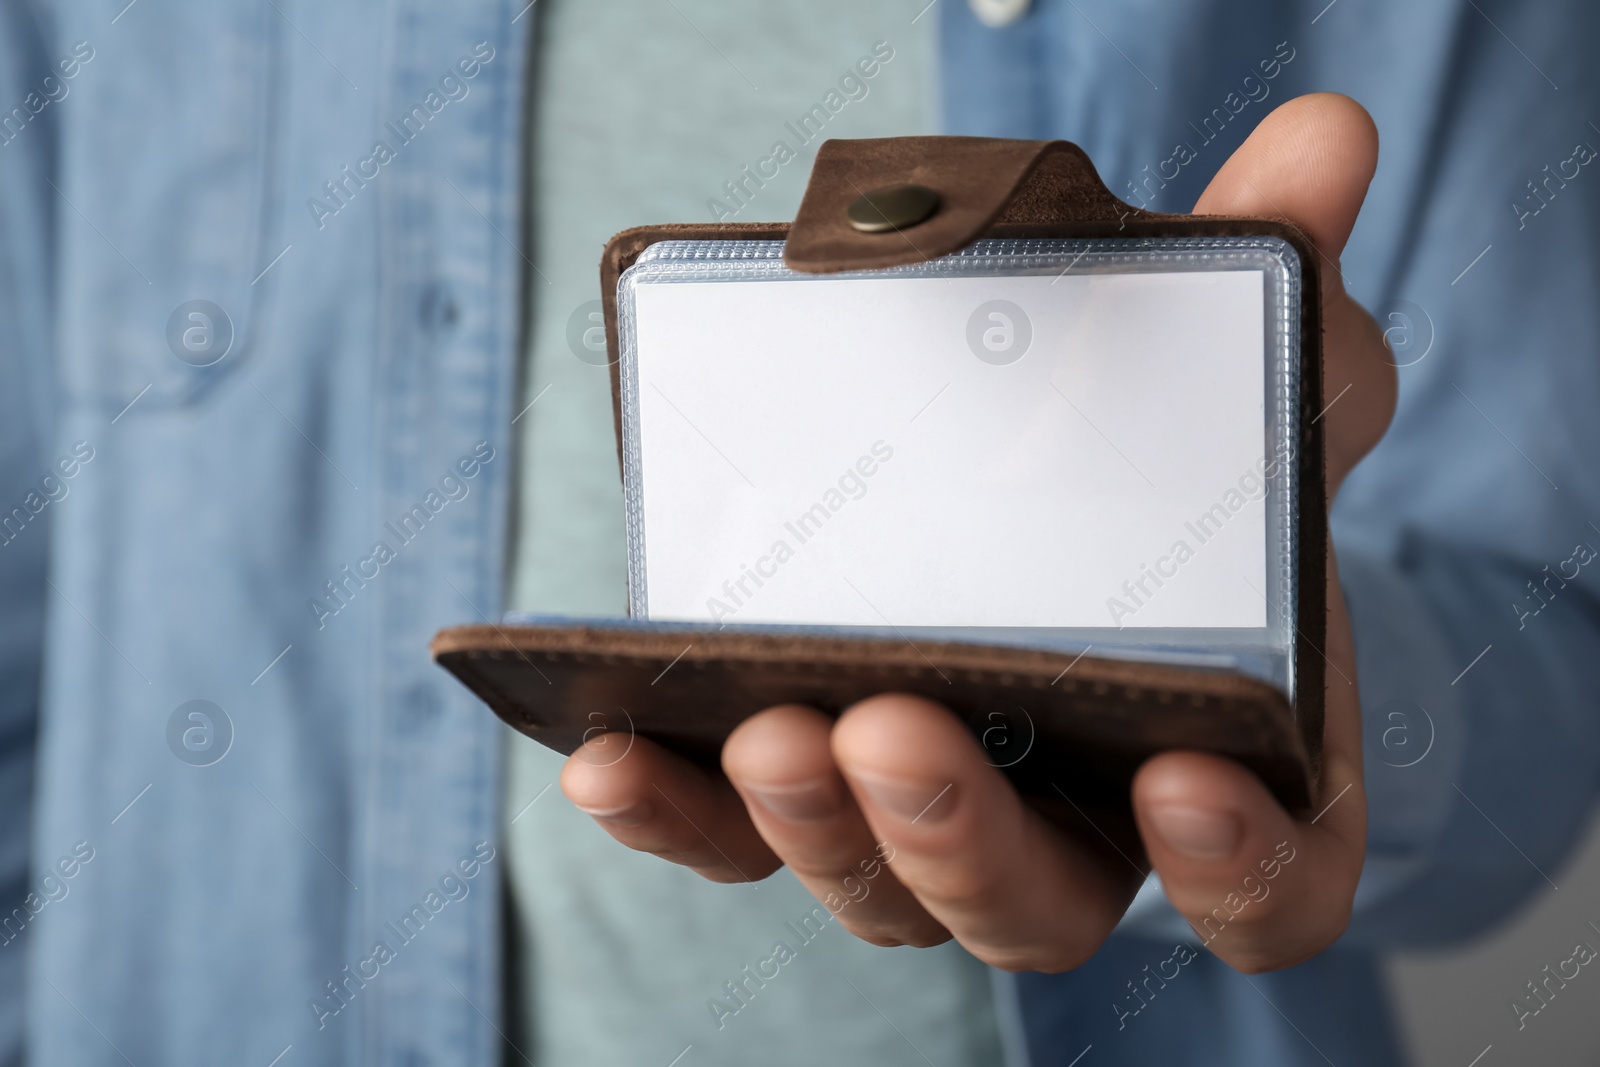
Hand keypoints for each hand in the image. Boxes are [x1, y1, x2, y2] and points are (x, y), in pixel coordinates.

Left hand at [561, 93, 1395, 972]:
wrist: (1056, 468)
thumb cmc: (1175, 462)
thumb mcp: (1240, 377)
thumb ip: (1281, 293)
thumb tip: (1321, 150)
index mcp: (1222, 754)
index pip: (1269, 887)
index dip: (1237, 868)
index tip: (1184, 784)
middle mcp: (1075, 819)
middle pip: (1035, 902)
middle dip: (960, 835)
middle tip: (894, 728)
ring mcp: (931, 813)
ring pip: (881, 886)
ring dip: (814, 824)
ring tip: (765, 719)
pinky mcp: (809, 783)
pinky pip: (737, 840)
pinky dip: (678, 811)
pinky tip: (611, 753)